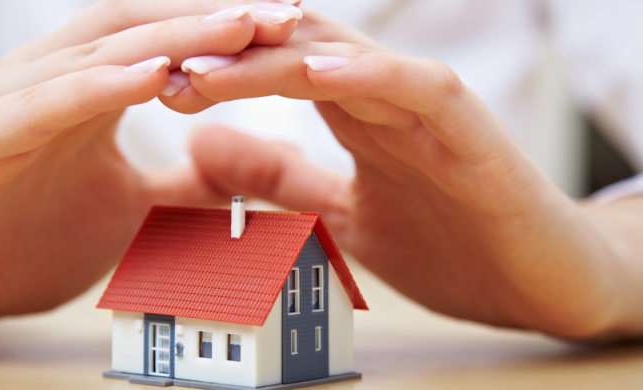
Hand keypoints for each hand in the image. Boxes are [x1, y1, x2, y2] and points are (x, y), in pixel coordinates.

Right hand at [0, 0, 301, 332]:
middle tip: (287, 15)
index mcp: (85, 89)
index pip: (162, 40)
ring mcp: (10, 102)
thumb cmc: (27, 236)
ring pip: (96, 53)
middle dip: (213, 19)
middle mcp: (48, 79)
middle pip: (139, 28)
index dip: (226, 32)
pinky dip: (99, 85)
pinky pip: (45, 103)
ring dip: (170, 38)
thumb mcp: (130, 209)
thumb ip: (181, 189)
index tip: (294, 32)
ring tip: (236, 29)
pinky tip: (152, 76)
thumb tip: (239, 179)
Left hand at [174, 11, 642, 338]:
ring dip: (279, 57)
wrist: (543, 284)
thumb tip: (203, 145)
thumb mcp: (339, 214)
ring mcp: (433, 113)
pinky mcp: (475, 137)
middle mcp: (391, 100)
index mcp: (359, 115)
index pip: (280, 72)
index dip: (220, 73)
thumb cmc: (450, 245)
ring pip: (351, 60)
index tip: (160, 85)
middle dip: (234, 57)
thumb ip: (280, 179)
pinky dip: (371, 75)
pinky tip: (319, 69)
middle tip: (167, 66)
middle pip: (303, 53)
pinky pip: (421, 90)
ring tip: (216, 58)